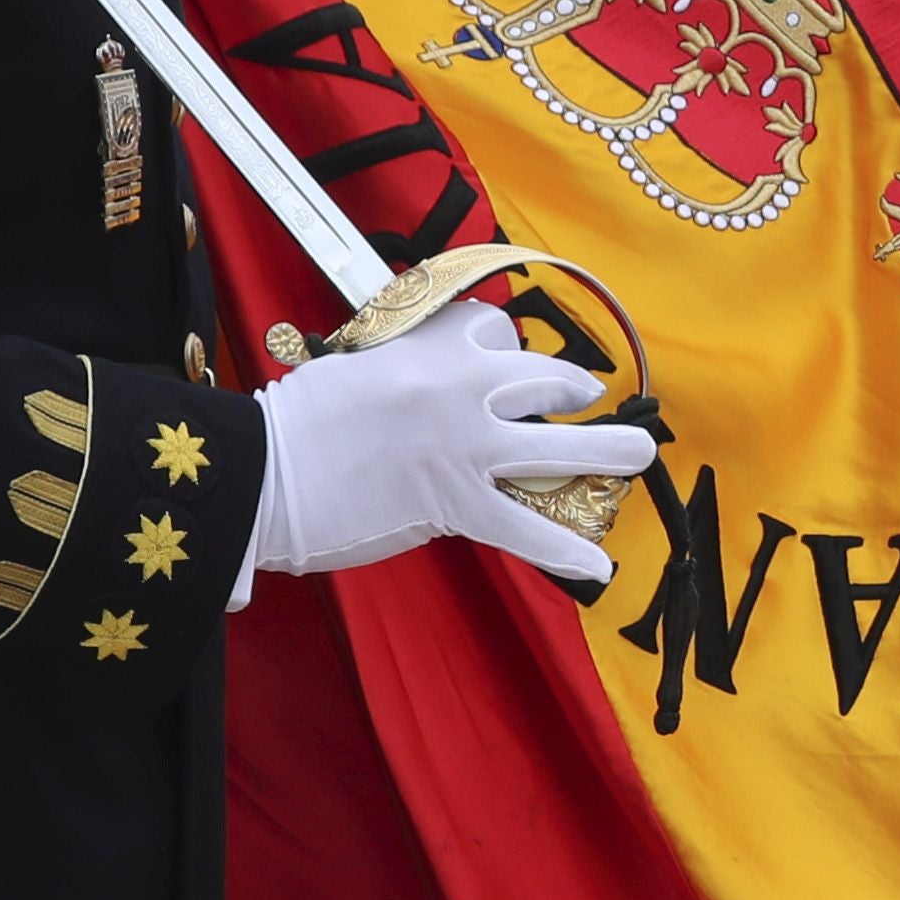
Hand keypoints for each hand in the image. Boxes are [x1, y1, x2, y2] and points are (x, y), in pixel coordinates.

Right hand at [251, 306, 656, 589]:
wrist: (262, 472)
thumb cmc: (294, 422)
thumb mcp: (355, 367)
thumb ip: (402, 370)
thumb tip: (425, 387)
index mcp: (431, 349)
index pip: (493, 332)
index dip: (505, 348)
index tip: (507, 362)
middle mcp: (463, 390)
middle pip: (545, 379)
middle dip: (572, 390)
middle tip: (586, 396)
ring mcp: (468, 448)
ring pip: (559, 448)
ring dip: (609, 451)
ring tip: (638, 454)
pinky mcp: (458, 503)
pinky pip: (527, 530)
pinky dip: (565, 552)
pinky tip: (600, 568)